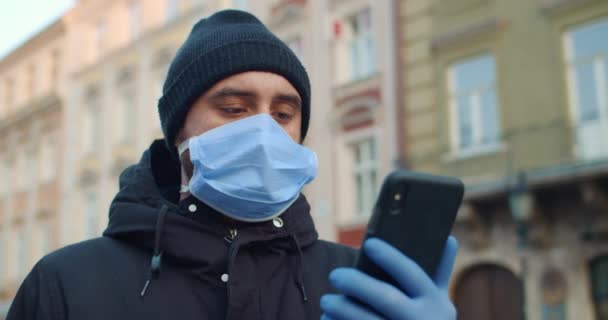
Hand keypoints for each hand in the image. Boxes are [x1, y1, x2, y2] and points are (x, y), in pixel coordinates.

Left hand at [320, 236, 458, 319]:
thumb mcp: (440, 303)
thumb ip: (440, 272)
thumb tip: (449, 239)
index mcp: (435, 302)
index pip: (412, 273)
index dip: (391, 257)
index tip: (368, 244)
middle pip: (387, 298)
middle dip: (359, 284)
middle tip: (335, 274)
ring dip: (343, 311)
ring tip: (326, 301)